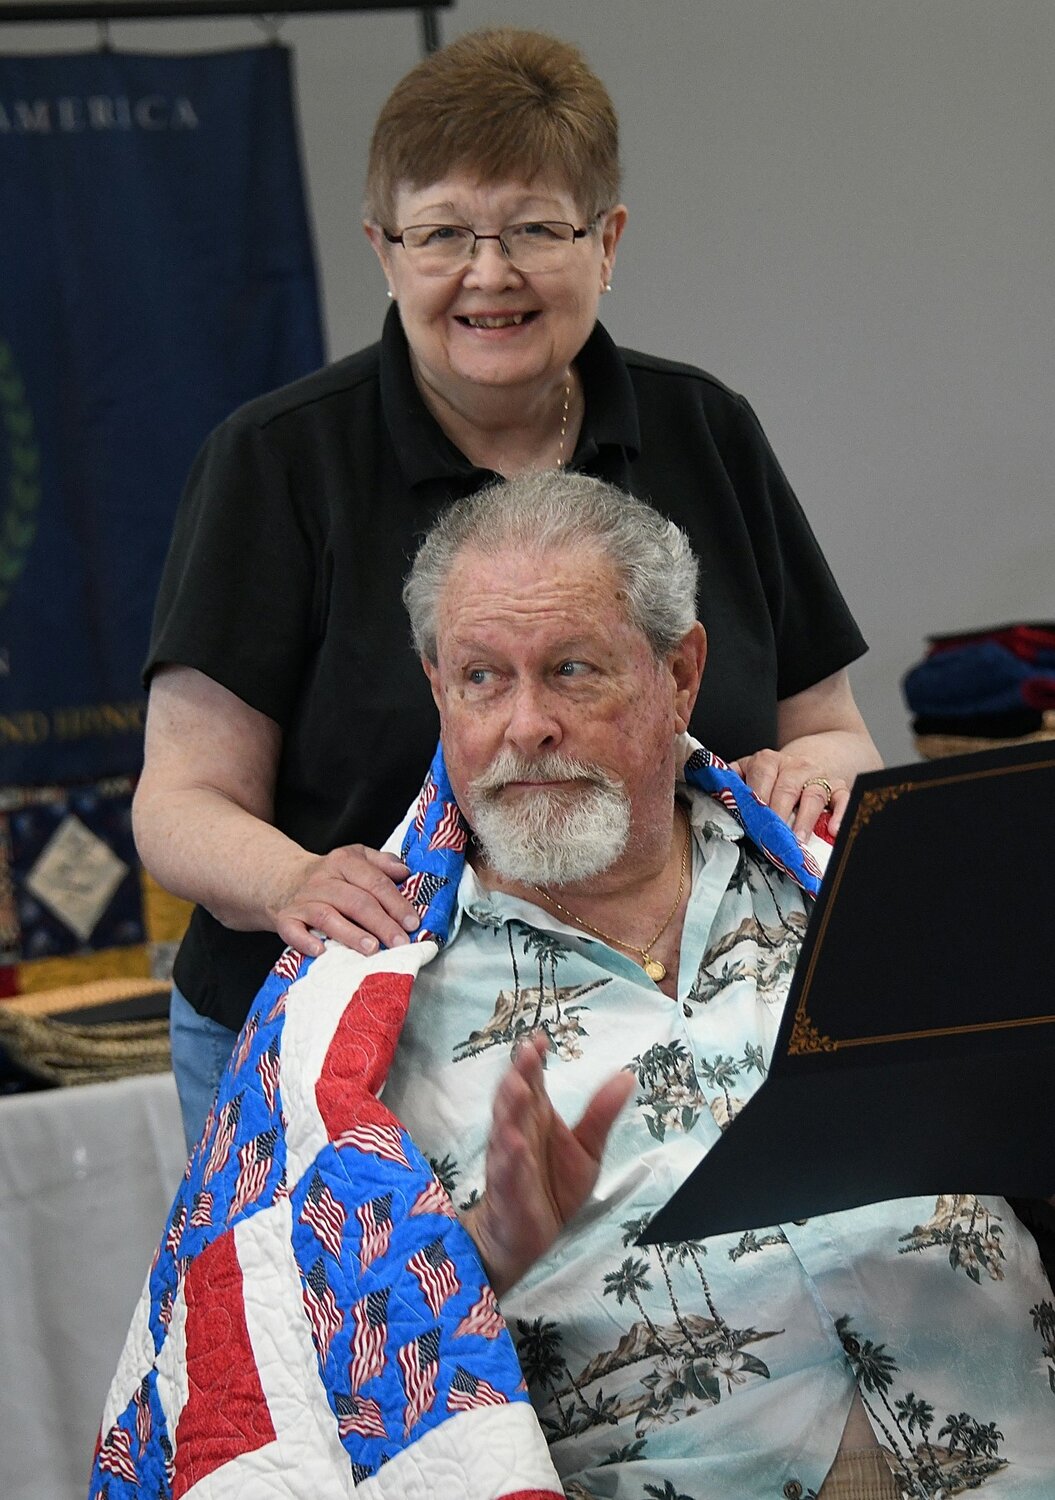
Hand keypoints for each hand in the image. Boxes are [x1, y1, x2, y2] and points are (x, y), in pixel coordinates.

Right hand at [271, 843, 419, 957]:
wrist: (284, 879)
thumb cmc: (330, 875)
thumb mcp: (356, 858)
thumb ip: (382, 863)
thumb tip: (404, 872)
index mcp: (343, 862)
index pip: (374, 882)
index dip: (396, 903)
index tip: (412, 923)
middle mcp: (322, 879)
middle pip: (355, 901)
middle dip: (381, 924)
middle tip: (400, 943)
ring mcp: (302, 900)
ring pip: (328, 916)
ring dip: (351, 934)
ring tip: (372, 949)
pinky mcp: (285, 918)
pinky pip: (293, 930)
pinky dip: (306, 941)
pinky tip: (322, 952)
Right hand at [461, 1033, 634, 1295]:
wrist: (526, 1237)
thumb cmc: (552, 1187)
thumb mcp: (586, 1148)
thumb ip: (600, 1113)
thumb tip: (627, 1075)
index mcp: (535, 1118)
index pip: (532, 1082)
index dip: (533, 1061)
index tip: (541, 1038)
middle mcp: (518, 1132)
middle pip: (516, 1098)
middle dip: (519, 1075)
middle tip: (527, 1051)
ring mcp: (509, 1159)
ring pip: (505, 1128)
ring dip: (509, 1107)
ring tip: (518, 1086)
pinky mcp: (508, 1188)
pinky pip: (507, 1170)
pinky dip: (510, 1156)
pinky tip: (515, 1142)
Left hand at [730, 748, 848, 840]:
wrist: (802, 764)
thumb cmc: (770, 778)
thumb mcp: (748, 775)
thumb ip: (732, 784)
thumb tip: (709, 795)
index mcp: (768, 761)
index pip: (761, 777)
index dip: (757, 800)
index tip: (751, 822)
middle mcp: (795, 765)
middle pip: (786, 789)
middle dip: (778, 815)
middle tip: (773, 838)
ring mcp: (818, 776)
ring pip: (814, 795)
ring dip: (805, 820)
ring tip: (798, 841)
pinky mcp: (838, 787)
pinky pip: (843, 798)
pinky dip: (841, 814)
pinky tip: (834, 830)